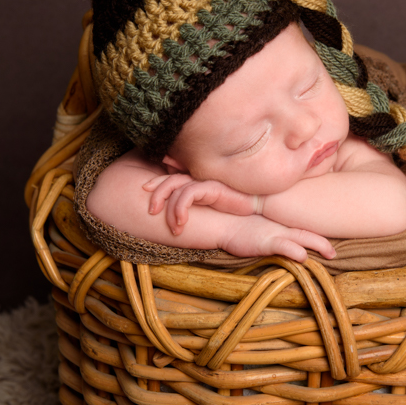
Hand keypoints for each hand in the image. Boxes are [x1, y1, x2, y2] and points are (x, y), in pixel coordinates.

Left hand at [143, 175, 258, 234]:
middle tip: (151, 210)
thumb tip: (180, 213)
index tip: (144, 189)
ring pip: (176, 187)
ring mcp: (205, 182)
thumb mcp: (213, 207)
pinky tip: (180, 223)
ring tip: (172, 227)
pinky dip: (180, 208)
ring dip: (168, 207)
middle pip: (170, 179)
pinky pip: (188, 195)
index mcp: (198, 182)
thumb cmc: (238, 208)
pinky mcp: (211, 188)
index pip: (172, 177)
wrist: (261, 205)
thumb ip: (197, 205)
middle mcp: (199, 179)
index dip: (157, 181)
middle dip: (156, 192)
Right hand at [220, 217, 336, 262]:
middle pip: (308, 233)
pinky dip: (295, 251)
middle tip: (335, 252)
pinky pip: (284, 246)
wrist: (221, 220)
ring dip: (318, 245)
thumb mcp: (260, 226)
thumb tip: (282, 240)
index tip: (331, 242)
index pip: (304, 227)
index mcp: (281, 223)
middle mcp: (281, 226)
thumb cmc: (238, 224)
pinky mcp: (265, 241)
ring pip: (302, 238)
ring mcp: (275, 233)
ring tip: (330, 253)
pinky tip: (303, 256)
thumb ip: (271, 232)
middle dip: (324, 242)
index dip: (319, 232)